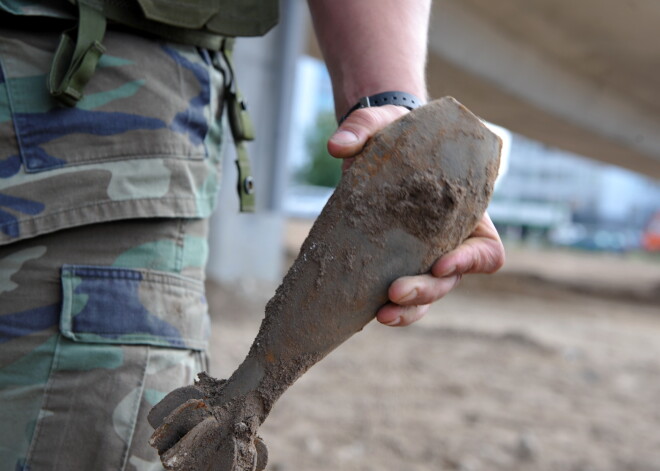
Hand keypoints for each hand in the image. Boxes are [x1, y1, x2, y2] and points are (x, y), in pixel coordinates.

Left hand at [328, 106, 504, 326]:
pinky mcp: (392, 263)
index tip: (441, 261)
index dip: (471, 261)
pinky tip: (366, 312)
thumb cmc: (394, 134)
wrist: (375, 147)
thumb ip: (363, 127)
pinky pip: (399, 297)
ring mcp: (420, 256)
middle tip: (396, 292)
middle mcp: (448, 241)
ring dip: (409, 310)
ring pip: (427, 296)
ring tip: (381, 314)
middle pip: (451, 280)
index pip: (487, 250)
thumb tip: (337, 146)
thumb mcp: (383, 122)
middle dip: (427, 291)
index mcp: (464, 212)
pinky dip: (389, 308)